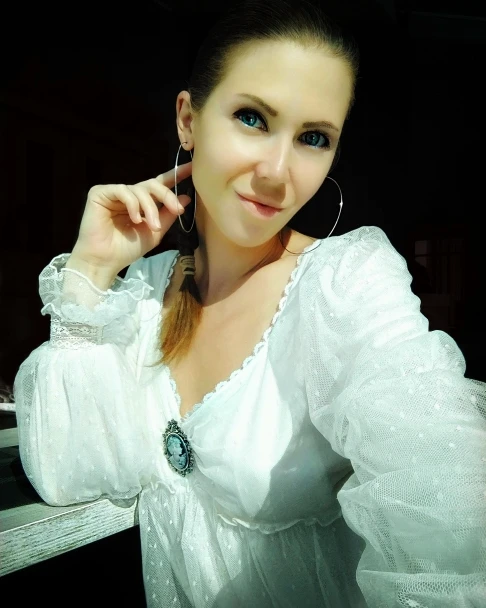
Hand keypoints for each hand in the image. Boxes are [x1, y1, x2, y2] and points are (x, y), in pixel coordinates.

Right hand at [70, 161, 192, 274]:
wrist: (104, 261)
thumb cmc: (127, 249)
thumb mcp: (155, 233)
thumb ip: (169, 215)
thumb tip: (186, 198)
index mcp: (142, 203)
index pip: (160, 185)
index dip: (175, 175)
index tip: (191, 168)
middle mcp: (129, 195)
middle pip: (153, 185)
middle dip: (167, 196)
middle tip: (177, 211)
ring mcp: (114, 193)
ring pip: (140, 189)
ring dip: (150, 208)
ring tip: (152, 226)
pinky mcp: (100, 193)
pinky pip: (123, 191)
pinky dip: (133, 204)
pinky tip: (135, 219)